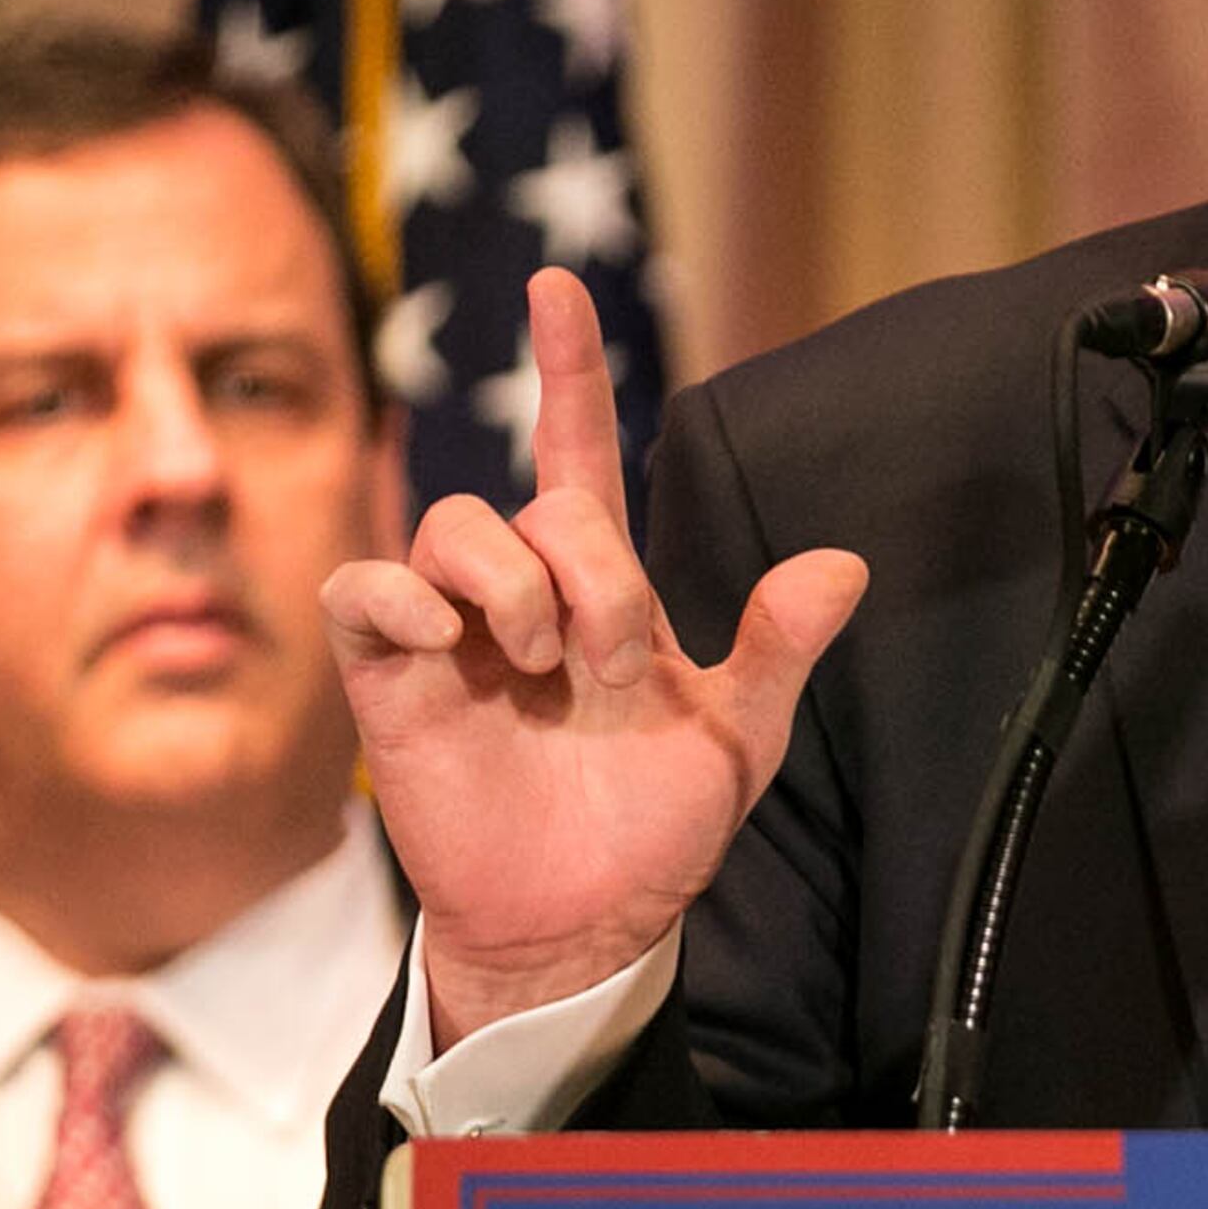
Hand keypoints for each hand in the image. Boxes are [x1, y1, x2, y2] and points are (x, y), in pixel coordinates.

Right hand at [320, 270, 867, 1044]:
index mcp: (601, 587)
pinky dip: (399, 600)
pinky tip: (449, 646)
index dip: (570, 369)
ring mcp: (450, 631)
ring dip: (512, 585)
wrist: (586, 921)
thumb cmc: (652, 826)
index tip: (557, 287)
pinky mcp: (389, 678)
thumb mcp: (738, 735)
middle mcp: (521, 592)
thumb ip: (781, 647)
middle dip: (595, 578)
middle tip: (613, 669)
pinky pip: (364, 590)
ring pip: (455, 525)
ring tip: (542, 667)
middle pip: (541, 504)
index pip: (579, 449)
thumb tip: (844, 567)